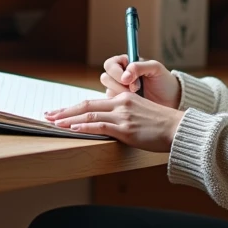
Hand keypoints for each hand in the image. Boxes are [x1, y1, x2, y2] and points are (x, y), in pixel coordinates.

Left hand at [44, 92, 185, 151]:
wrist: (179, 129)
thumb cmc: (162, 126)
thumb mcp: (141, 115)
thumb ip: (123, 116)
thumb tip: (107, 126)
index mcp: (123, 98)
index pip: (92, 101)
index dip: (73, 107)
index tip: (59, 111)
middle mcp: (121, 103)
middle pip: (85, 104)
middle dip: (64, 111)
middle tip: (48, 115)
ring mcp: (123, 115)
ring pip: (89, 113)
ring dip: (68, 119)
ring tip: (53, 123)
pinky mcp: (126, 128)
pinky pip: (100, 126)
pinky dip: (84, 126)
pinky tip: (72, 128)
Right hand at [100, 55, 181, 107]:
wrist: (171, 100)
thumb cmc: (164, 81)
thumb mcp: (155, 68)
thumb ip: (139, 67)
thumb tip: (125, 76)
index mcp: (125, 63)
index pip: (110, 65)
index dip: (116, 73)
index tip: (128, 80)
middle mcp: (119, 76)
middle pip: (105, 78)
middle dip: (119, 85)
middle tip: (135, 90)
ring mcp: (118, 91)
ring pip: (108, 92)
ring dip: (121, 95)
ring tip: (138, 97)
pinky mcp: (120, 104)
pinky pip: (112, 105)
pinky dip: (122, 105)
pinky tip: (135, 104)